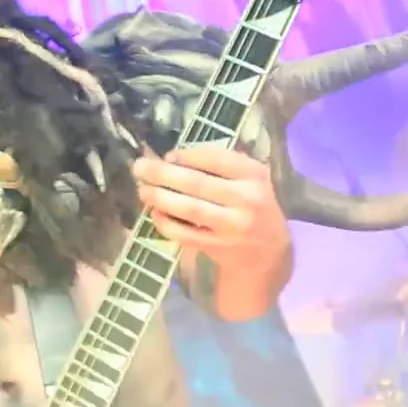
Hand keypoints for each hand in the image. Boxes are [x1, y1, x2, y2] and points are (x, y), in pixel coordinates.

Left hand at [132, 148, 289, 270]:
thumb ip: (219, 164)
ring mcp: (232, 226)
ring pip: (189, 209)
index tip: (168, 155)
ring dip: (160, 197)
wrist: (268, 251)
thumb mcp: (248, 179)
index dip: (187, 156)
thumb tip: (171, 157)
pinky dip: (166, 223)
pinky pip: (185, 234)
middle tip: (139, 167)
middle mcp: (246, 199)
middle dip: (163, 174)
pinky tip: (154, 213)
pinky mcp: (218, 247)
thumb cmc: (251, 204)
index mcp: (253, 175)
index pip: (216, 159)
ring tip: (143, 189)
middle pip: (197, 183)